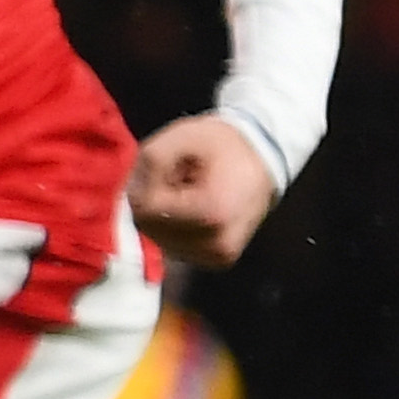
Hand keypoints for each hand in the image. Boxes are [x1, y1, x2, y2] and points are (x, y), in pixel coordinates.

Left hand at [127, 115, 274, 270]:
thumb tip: (133, 196)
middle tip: (178, 178)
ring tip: (188, 191)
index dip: (146, 184)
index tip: (169, 167)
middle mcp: (216, 245)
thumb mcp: (181, 137)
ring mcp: (218, 257)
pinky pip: (174, 246)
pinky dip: (174, 227)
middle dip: (153, 200)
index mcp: (211, 214)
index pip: (146, 209)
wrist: (264, 159)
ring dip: (162, 214)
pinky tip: (191, 208)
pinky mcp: (218, 261)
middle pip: (150, 227)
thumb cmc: (222, 145)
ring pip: (159, 239)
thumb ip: (150, 162)